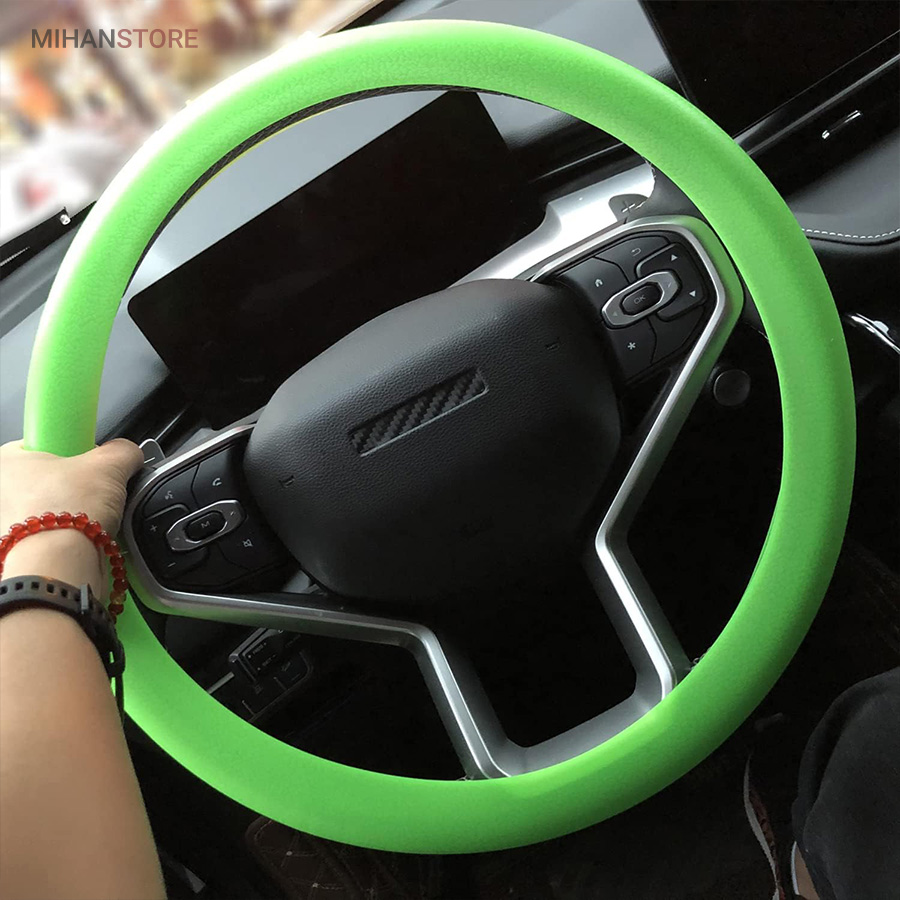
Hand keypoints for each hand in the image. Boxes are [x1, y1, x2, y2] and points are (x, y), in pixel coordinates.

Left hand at [0, 440, 144, 594]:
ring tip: (95, 517)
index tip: (89, 461)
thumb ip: (122, 451)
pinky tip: (86, 537)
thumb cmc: (66, 511)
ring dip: (75, 512)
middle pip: (50, 477)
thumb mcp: (110, 463)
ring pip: (52, 509)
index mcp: (6, 460)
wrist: (61, 566)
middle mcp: (1, 491)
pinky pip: (53, 535)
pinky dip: (71, 535)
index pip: (44, 441)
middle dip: (76, 484)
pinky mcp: (21, 550)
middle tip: (97, 490)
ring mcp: (7, 524)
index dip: (72, 450)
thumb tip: (128, 454)